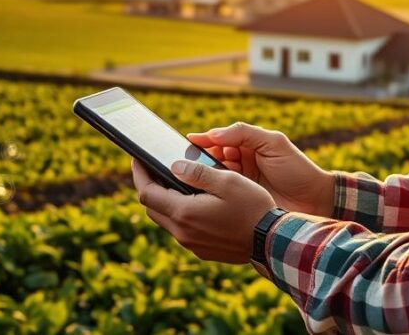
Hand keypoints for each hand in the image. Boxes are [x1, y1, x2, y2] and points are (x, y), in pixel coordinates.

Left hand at [131, 157, 275, 263]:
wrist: (272, 241)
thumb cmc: (253, 207)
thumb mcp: (227, 181)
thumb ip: (197, 173)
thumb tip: (173, 167)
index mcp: (184, 213)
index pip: (146, 193)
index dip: (139, 174)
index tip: (137, 159)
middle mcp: (183, 232)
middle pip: (152, 208)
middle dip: (149, 187)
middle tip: (153, 168)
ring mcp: (192, 244)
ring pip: (166, 220)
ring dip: (164, 201)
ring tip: (173, 182)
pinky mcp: (202, 251)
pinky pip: (181, 230)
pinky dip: (179, 214)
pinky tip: (193, 202)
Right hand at [187, 122, 334, 217]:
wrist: (316, 201)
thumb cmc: (297, 169)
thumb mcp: (274, 144)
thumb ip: (245, 133)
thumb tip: (214, 134)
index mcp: (249, 146)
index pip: (220, 141)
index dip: (204, 141)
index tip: (187, 142)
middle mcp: (241, 164)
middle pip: (212, 159)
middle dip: (198, 160)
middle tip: (182, 164)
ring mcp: (240, 184)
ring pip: (213, 178)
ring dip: (202, 178)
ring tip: (187, 180)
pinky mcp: (241, 202)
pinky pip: (221, 196)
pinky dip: (210, 195)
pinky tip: (199, 197)